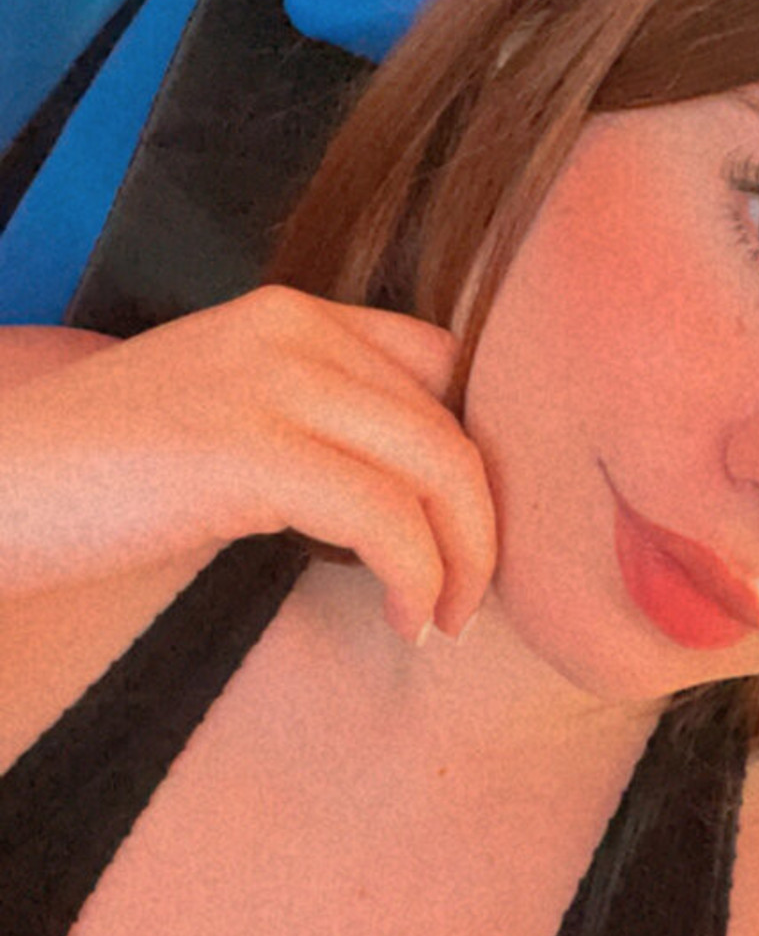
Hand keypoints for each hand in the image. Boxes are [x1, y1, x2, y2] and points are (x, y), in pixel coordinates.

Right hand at [0, 286, 497, 640]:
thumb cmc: (97, 476)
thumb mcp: (222, 416)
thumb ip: (310, 423)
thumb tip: (405, 492)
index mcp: (290, 315)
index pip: (441, 362)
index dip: (474, 445)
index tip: (464, 524)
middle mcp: (293, 330)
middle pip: (453, 419)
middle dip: (483, 517)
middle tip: (469, 594)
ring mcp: (272, 384)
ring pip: (439, 465)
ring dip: (464, 556)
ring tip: (441, 617)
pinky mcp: (249, 454)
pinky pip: (387, 519)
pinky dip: (415, 577)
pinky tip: (402, 621)